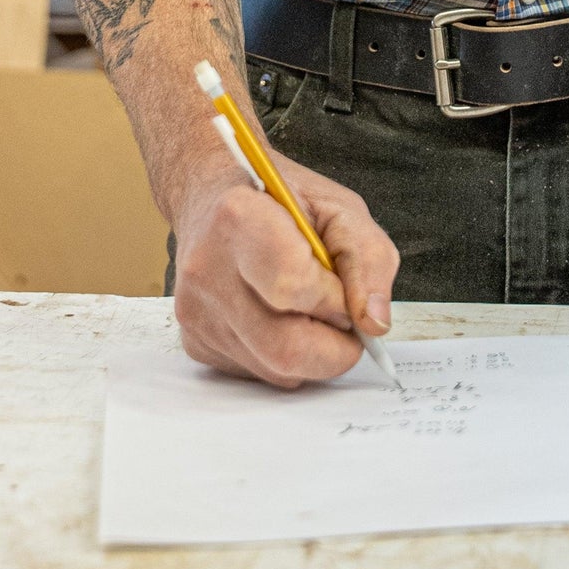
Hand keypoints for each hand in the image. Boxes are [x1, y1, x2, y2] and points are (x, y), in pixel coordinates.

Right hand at [172, 150, 400, 386]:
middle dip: (334, 346)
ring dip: (312, 353)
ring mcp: (195, 311)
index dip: (334, 297)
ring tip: (311, 310)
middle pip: (284, 347)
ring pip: (275, 370)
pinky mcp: (195, 342)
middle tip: (344, 318)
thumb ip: (369, 259)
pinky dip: (285, 357)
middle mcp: (206, 269)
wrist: (213, 194)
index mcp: (239, 218)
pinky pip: (258, 373)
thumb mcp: (340, 208)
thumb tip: (374, 323)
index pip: (292, 284)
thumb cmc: (281, 199)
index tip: (345, 289)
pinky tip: (281, 317)